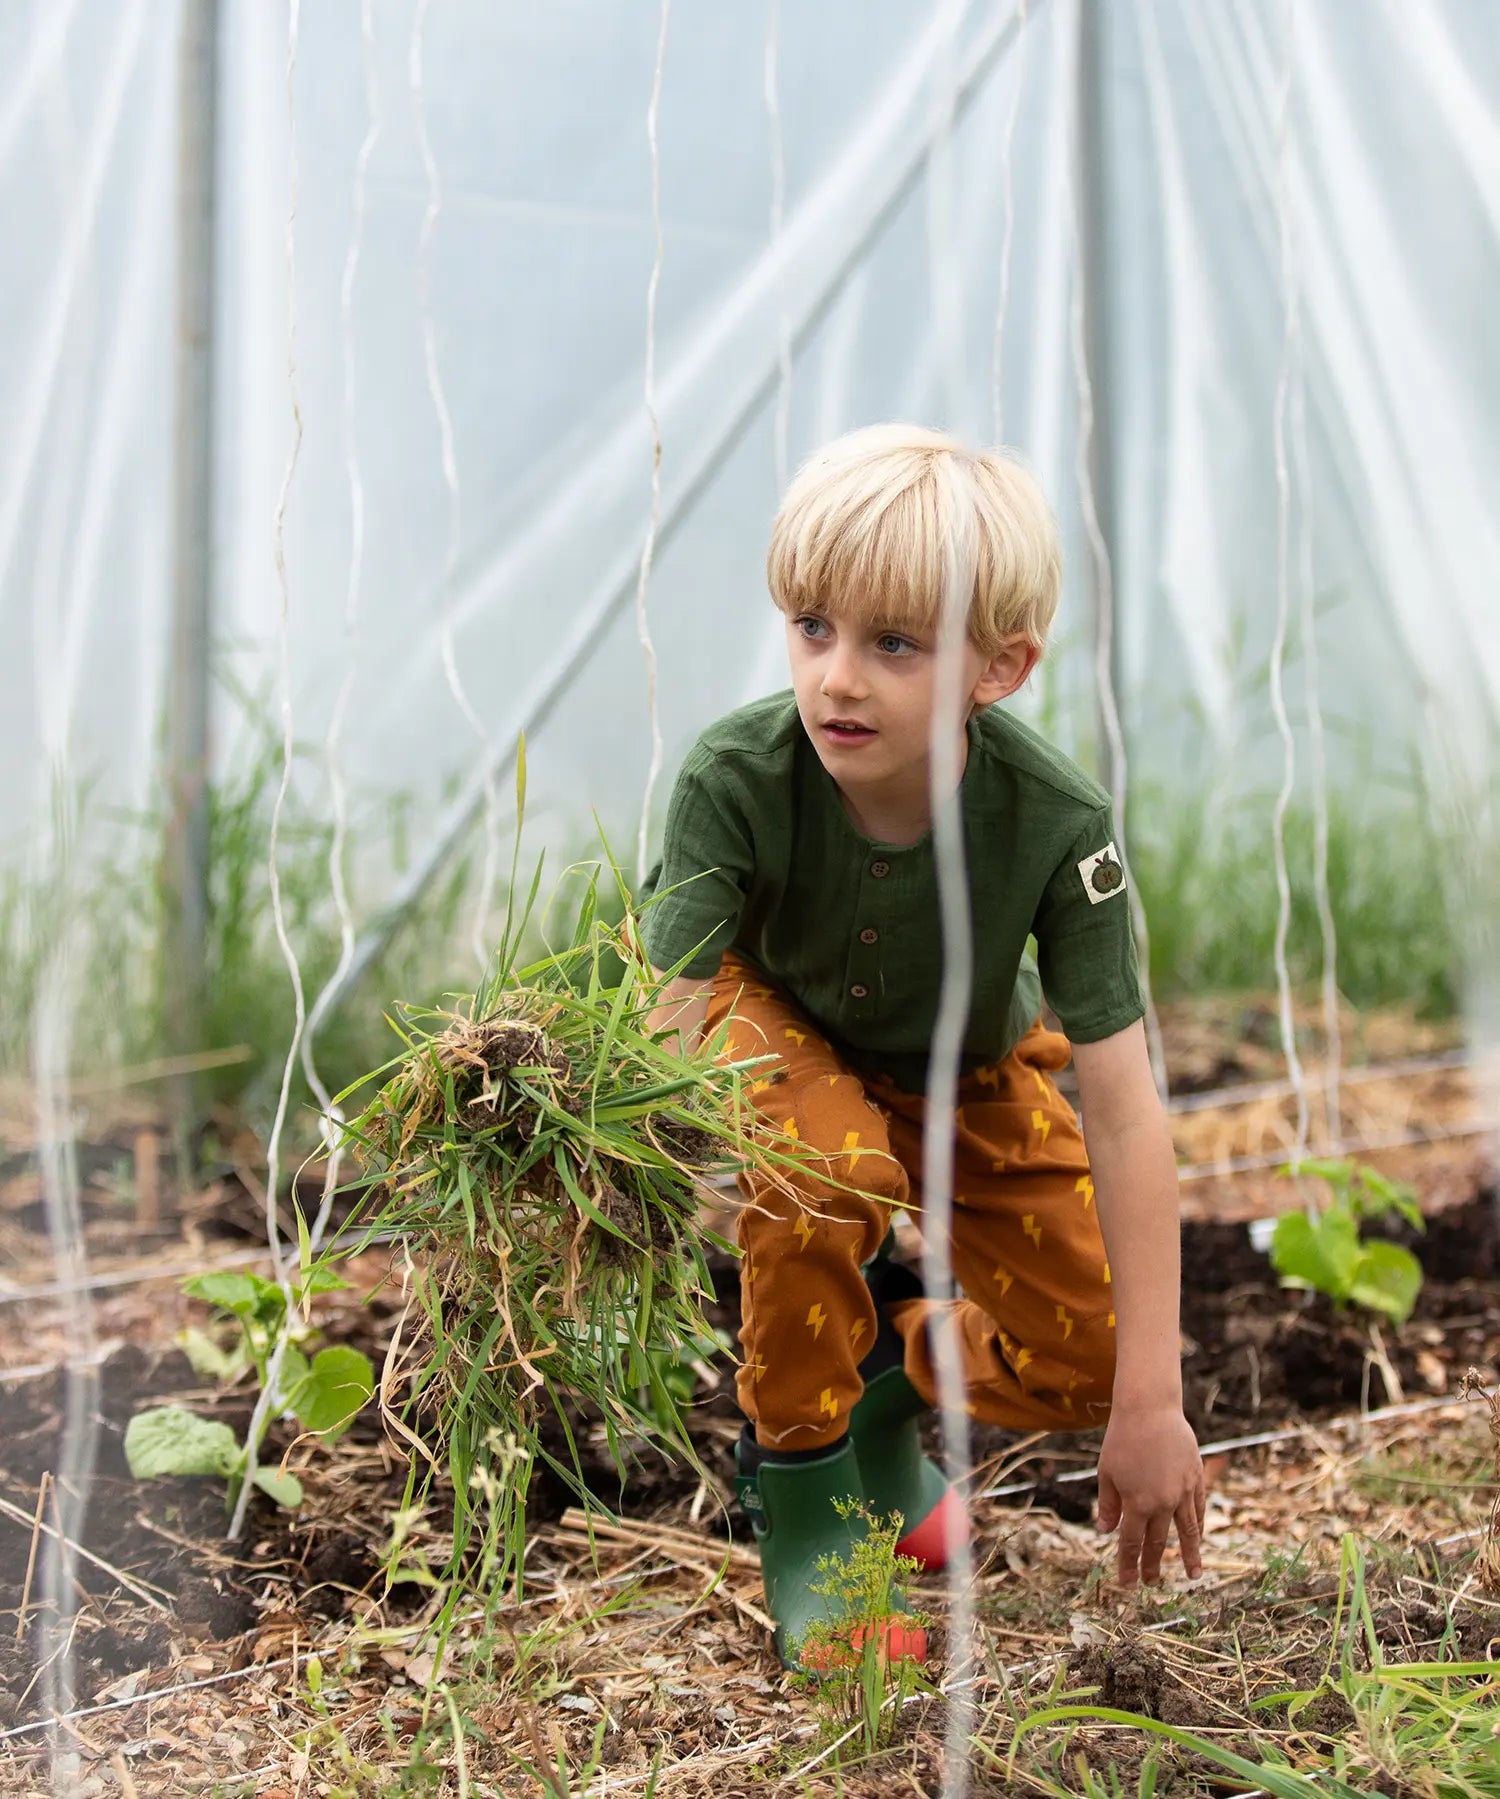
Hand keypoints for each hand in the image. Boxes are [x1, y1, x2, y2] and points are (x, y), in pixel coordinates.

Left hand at [1096, 1404, 1204, 1585]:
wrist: (1149, 1408)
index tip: (1127, 1583)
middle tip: (1151, 1582)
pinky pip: (1199, 1508)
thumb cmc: (1122, 1439)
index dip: (1128, 1564)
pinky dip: (1199, 1526)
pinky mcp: (1196, 1478)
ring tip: (1193, 1575)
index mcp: (1137, 1503)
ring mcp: (1182, 1491)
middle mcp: (1162, 1502)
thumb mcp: (1106, 1472)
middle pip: (1158, 1541)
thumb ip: (1109, 1505)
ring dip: (1190, 1555)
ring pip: (1188, 1531)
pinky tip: (1198, 1538)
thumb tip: (1107, 1532)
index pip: (1131, 1542)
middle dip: (1153, 1564)